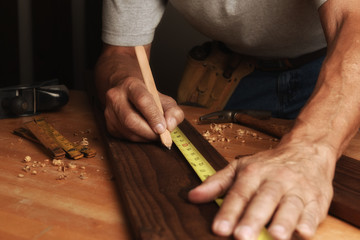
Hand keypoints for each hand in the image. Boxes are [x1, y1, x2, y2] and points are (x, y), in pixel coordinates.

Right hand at [103, 76, 183, 140]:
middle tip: (162, 135)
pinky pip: (126, 138)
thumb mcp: (165, 100)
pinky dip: (139, 139)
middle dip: (149, 132)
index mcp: (131, 85)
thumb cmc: (149, 97)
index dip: (153, 116)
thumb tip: (171, 125)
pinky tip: (145, 133)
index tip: (163, 128)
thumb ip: (173, 111)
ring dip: (146, 137)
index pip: (142, 100)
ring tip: (155, 133)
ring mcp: (110, 111)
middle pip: (131, 119)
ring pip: (128, 131)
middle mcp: (116, 96)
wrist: (128, 94)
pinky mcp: (109, 125)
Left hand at [188, 140, 334, 239]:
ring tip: (276, 236)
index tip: (218, 228)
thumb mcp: (240, 167)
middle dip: (253, 219)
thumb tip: (192, 196)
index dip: (228, 212)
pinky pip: (313, 211)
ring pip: (290, 206)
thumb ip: (217, 183)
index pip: (239, 194)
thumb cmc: (270, 164)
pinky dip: (309, 222)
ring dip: (283, 221)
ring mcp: (297, 189)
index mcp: (254, 173)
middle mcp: (276, 180)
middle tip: (242, 236)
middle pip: (263, 200)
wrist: (307, 150)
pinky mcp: (316, 199)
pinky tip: (303, 232)